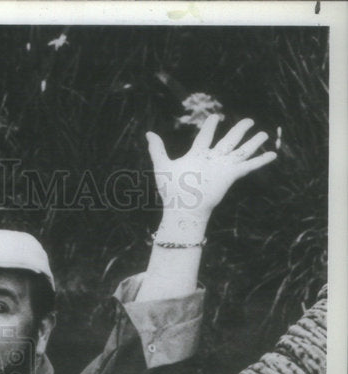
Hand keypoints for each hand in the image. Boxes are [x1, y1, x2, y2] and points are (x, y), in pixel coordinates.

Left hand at [146, 115, 276, 222]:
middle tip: (249, 120)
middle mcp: (212, 160)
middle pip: (229, 140)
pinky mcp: (231, 175)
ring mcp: (222, 167)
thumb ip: (157, 149)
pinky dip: (261, 160)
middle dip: (239, 130)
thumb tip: (148, 133)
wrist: (183, 208)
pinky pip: (249, 165)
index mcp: (197, 155)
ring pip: (241, 150)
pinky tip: (273, 155)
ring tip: (264, 133)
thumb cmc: (171, 191)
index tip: (215, 117)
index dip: (210, 125)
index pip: (206, 136)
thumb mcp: (162, 166)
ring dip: (253, 142)